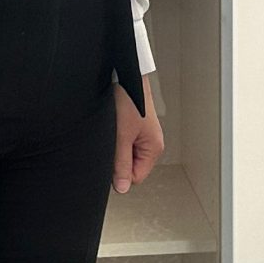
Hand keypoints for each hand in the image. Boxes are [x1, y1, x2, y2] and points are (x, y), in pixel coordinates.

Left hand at [113, 80, 164, 194]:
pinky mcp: (134, 127)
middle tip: (110, 141)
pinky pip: (122, 142)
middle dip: (117, 158)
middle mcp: (150, 143)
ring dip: (114, 146)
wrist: (126, 74)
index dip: (119, 172)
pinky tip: (112, 125)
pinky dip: (114, 137)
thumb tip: (122, 188)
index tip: (110, 158)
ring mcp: (142, 135)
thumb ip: (121, 164)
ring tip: (112, 130)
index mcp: (153, 148)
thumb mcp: (121, 136)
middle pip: (129, 166)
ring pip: (124, 154)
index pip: (135, 177)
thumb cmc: (128, 100)